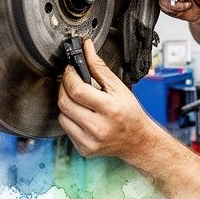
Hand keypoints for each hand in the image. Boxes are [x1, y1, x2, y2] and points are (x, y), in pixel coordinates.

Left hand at [57, 38, 157, 159]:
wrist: (137, 140)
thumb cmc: (130, 113)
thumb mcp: (118, 87)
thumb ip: (99, 67)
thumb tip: (86, 48)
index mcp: (109, 109)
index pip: (77, 90)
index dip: (69, 76)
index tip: (70, 70)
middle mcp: (98, 128)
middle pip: (65, 103)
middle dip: (64, 87)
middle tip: (71, 81)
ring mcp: (90, 141)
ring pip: (62, 116)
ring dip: (66, 104)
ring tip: (79, 100)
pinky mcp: (84, 149)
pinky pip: (66, 129)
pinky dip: (70, 119)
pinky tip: (82, 116)